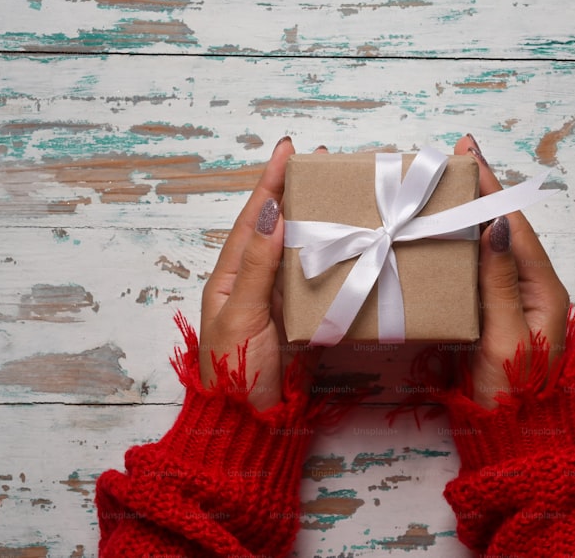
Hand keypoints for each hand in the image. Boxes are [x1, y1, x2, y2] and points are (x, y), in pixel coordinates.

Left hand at [199, 138, 325, 410]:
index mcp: (230, 276)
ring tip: (337, 195)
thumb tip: (272, 215)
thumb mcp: (243, 315)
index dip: (271, 182)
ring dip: (314, 222)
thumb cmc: (235, 372)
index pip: (254, 218)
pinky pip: (312, 281)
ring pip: (296, 251)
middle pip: (276, 227)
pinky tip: (343, 247)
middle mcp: (252, 282)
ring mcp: (274, 301)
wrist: (247, 424)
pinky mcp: (295, 322)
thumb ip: (258, 266)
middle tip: (323, 165)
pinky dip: (326, 260)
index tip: (289, 149)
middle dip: (296, 193)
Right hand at [454, 134, 569, 409]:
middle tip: (453, 159)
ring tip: (442, 188)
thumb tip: (501, 225)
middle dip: (479, 193)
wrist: (511, 437)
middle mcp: (528, 289)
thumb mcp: (507, 336)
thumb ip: (501, 281)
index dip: (493, 188)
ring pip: (486, 249)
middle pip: (502, 230)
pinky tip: (438, 236)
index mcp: (543, 289)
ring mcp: (508, 303)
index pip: (515, 226)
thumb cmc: (514, 392)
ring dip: (466, 217)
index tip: (472, 153)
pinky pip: (473, 273)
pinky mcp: (488, 317)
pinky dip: (456, 248)